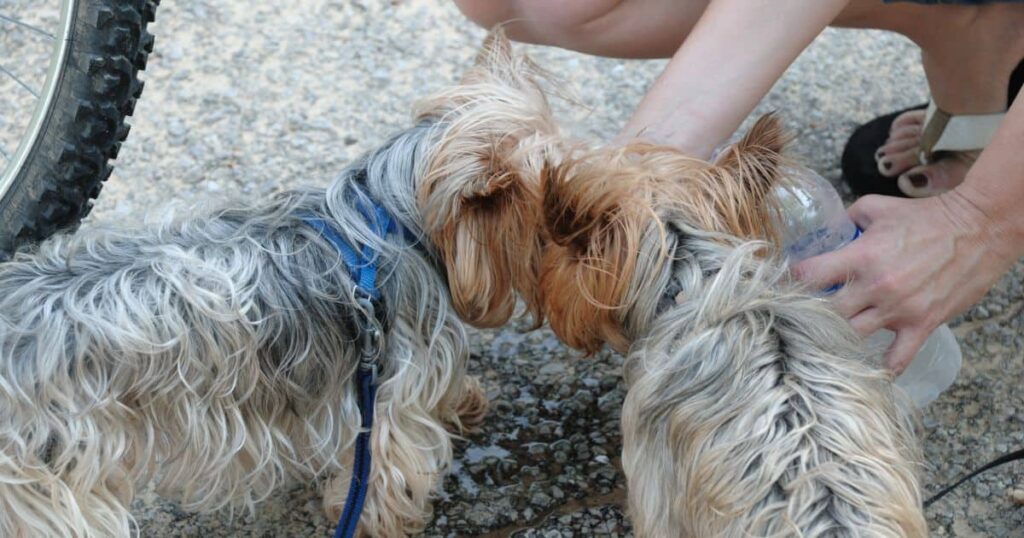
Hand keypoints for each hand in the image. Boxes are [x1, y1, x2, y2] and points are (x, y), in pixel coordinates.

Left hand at [792, 189, 1014, 372]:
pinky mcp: (921, 325)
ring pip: (851, 337)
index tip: (787, 284)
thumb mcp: (876, 207)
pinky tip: (867, 369)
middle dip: (808, 314)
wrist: (977, 229)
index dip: (791, 281)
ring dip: (837, 338)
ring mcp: (898, 310)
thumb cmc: (925, 217)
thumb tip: (827, 230)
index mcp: (860, 256)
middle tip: (804, 315)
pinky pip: (896, 359)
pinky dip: (881, 368)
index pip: (809, 275)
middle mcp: (875, 286)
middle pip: (824, 313)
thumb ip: (846, 218)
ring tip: (828, 338)